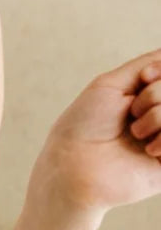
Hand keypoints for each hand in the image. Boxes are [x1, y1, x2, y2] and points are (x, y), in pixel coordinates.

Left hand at [28, 49, 160, 222]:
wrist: (76, 163)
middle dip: (156, 95)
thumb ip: (146, 66)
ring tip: (136, 133)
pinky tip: (148, 150)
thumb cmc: (86, 122)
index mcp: (145, 96)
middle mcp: (159, 116)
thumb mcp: (111, 84)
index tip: (146, 77)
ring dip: (159, 117)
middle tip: (132, 112)